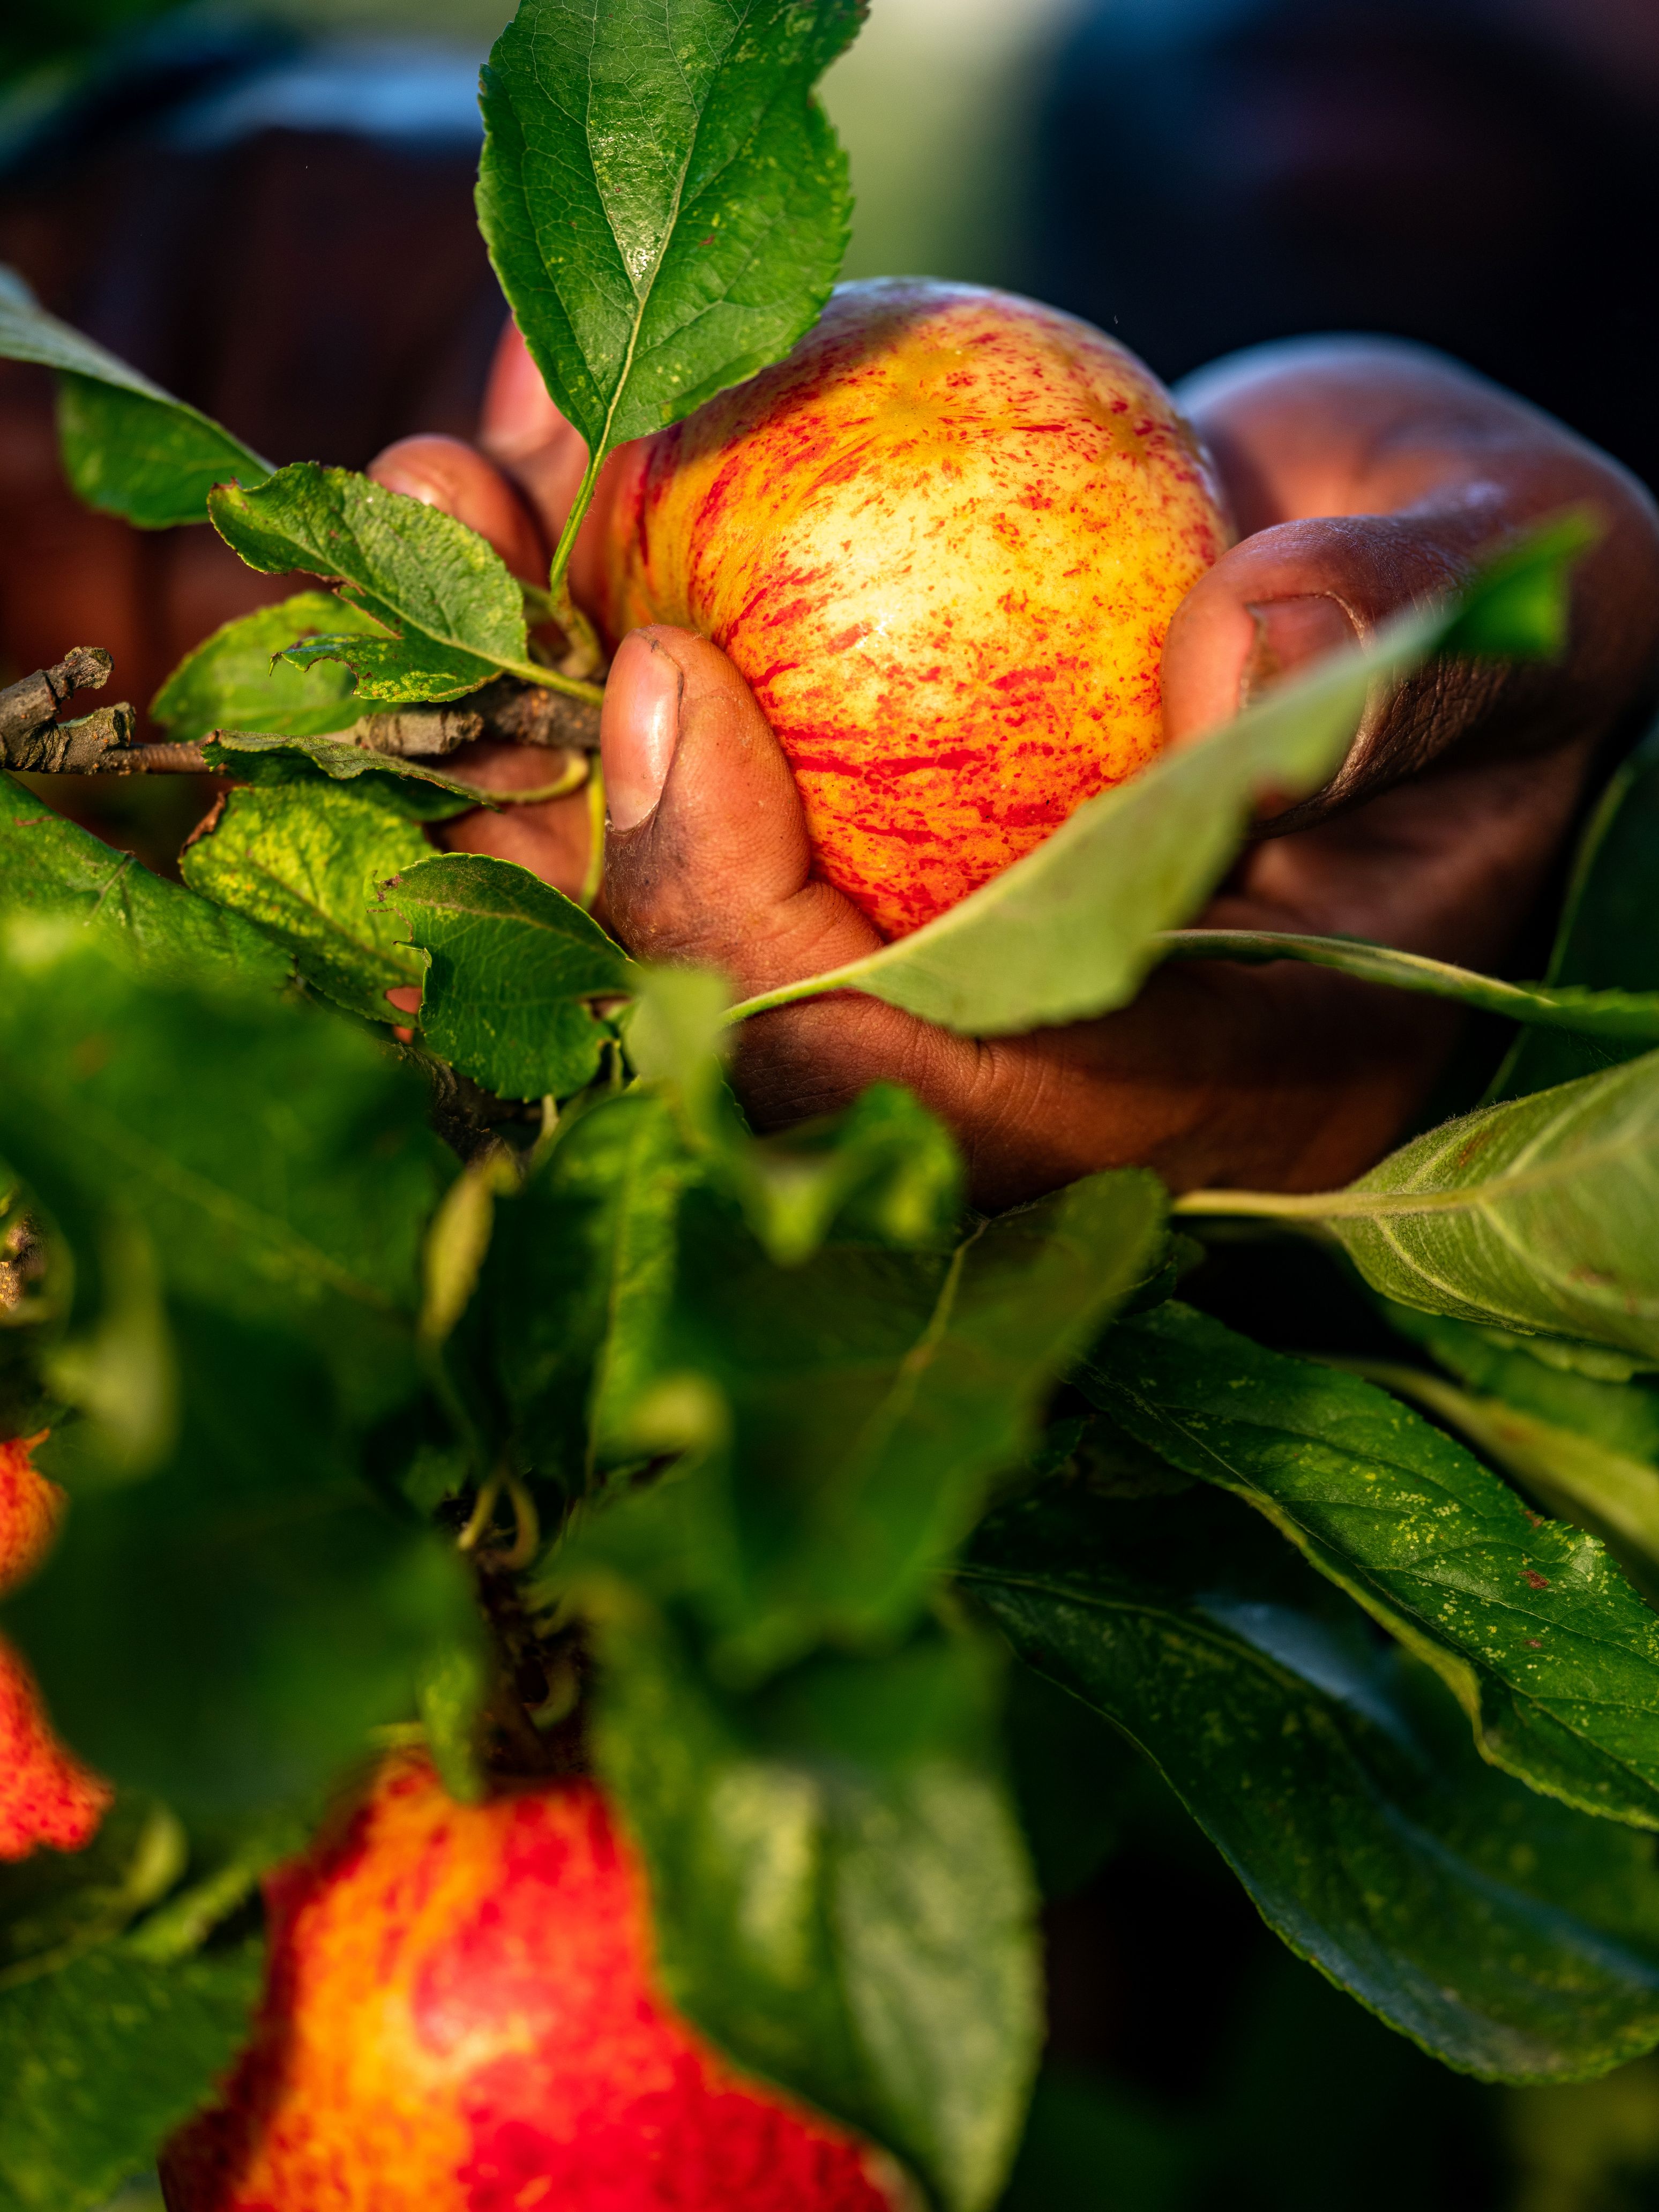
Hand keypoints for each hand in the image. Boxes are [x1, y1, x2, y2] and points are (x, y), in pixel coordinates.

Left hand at [370, 327, 1658, 1206]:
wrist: (1429, 583)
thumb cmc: (1513, 617)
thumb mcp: (1521, 613)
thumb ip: (1403, 664)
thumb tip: (1233, 653)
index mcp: (1182, 1073)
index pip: (913, 1075)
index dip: (750, 924)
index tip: (671, 685)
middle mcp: (1012, 1058)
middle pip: (713, 1012)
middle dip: (548, 815)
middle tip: (464, 544)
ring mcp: (921, 950)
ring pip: (647, 894)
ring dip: (505, 704)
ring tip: (443, 475)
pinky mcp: (861, 840)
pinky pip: (673, 780)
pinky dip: (571, 630)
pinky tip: (523, 462)